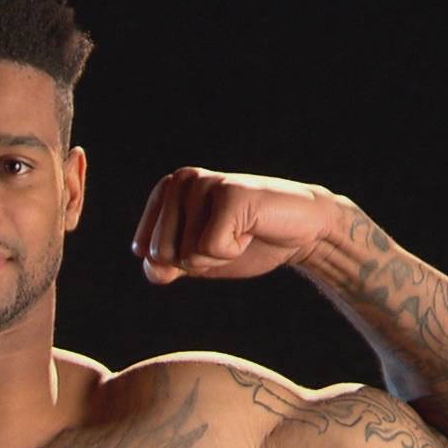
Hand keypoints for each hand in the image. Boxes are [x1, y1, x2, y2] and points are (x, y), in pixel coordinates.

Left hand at [131, 167, 339, 283]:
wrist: (302, 231)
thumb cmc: (248, 242)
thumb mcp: (198, 261)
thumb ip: (165, 267)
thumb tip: (154, 266)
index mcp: (166, 191)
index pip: (145, 251)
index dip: (181, 262)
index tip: (210, 242)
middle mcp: (180, 180)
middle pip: (162, 253)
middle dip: (198, 259)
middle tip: (228, 236)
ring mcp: (204, 184)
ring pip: (187, 254)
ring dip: (219, 255)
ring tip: (240, 231)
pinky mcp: (229, 193)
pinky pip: (211, 248)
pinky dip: (234, 251)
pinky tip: (251, 229)